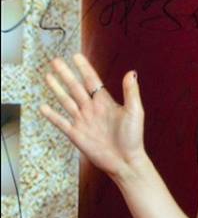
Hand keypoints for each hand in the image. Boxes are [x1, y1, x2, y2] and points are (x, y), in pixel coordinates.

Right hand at [39, 54, 146, 181]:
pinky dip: (52, 115)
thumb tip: (131, 72)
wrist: (125, 160)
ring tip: (48, 77)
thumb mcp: (134, 111)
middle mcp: (92, 109)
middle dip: (66, 74)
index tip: (76, 56)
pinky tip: (43, 106)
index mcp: (105, 102)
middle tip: (55, 61)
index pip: (91, 81)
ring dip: (57, 89)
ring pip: (66, 101)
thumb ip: (131, 92)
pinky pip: (61, 123)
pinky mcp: (76, 134)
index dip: (84, 68)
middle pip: (75, 87)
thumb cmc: (133, 137)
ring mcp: (83, 121)